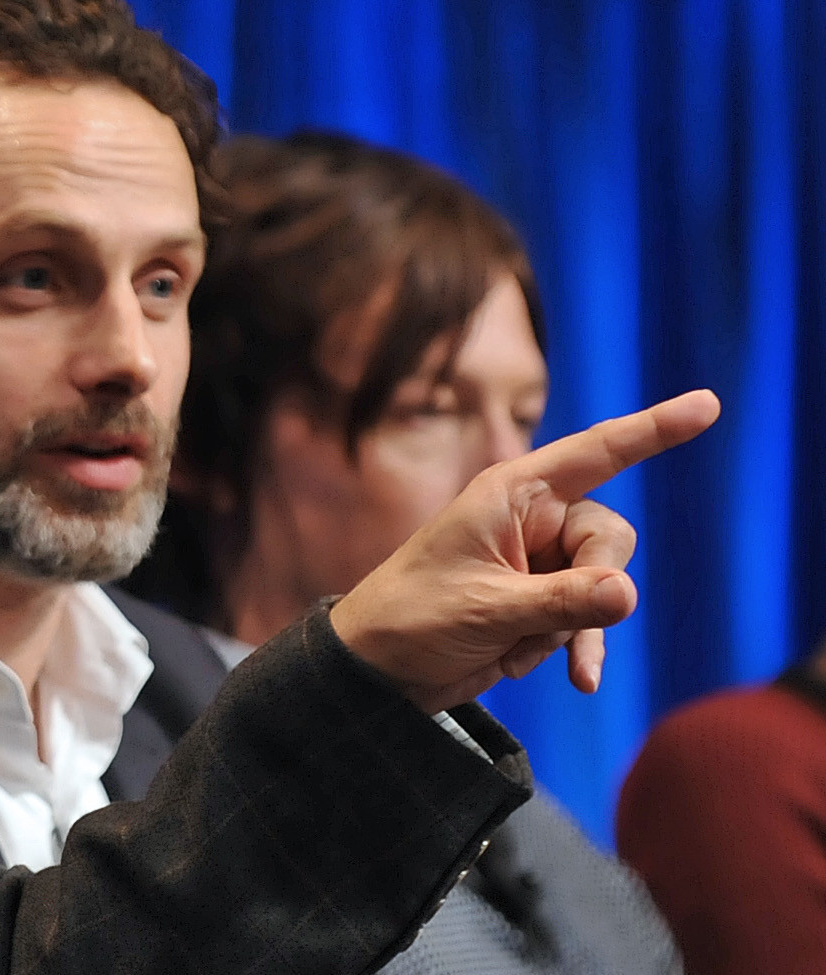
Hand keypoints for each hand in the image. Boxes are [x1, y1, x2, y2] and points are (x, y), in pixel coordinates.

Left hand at [329, 389, 719, 713]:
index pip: (597, 453)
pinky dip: (572, 648)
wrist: (377, 670)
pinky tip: (562, 679)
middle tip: (548, 623)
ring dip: (569, 630)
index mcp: (512, 493)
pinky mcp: (540, 602)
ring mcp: (537, 562)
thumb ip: (562, 601)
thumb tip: (628, 593)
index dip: (654, 429)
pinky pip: (587, 619)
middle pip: (608, 540)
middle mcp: (530, 519)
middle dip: (592, 588)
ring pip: (602, 588)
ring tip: (514, 652)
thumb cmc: (414, 620)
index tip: (707, 405)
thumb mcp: (489, 609)